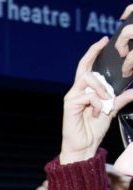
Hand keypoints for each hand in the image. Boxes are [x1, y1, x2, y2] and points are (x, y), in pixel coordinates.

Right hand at [60, 30, 132, 163]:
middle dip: (96, 63)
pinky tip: (99, 113)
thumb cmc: (94, 130)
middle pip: (86, 68)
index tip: (103, 40)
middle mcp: (77, 91)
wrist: (84, 147)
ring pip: (89, 80)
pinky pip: (89, 96)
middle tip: (106, 61)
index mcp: (86, 91)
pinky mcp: (71, 105)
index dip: (93, 52)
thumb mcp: (112, 111)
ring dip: (102, 90)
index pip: (87, 67)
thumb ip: (120, 99)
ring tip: (106, 103)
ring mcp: (72, 97)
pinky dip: (98, 104)